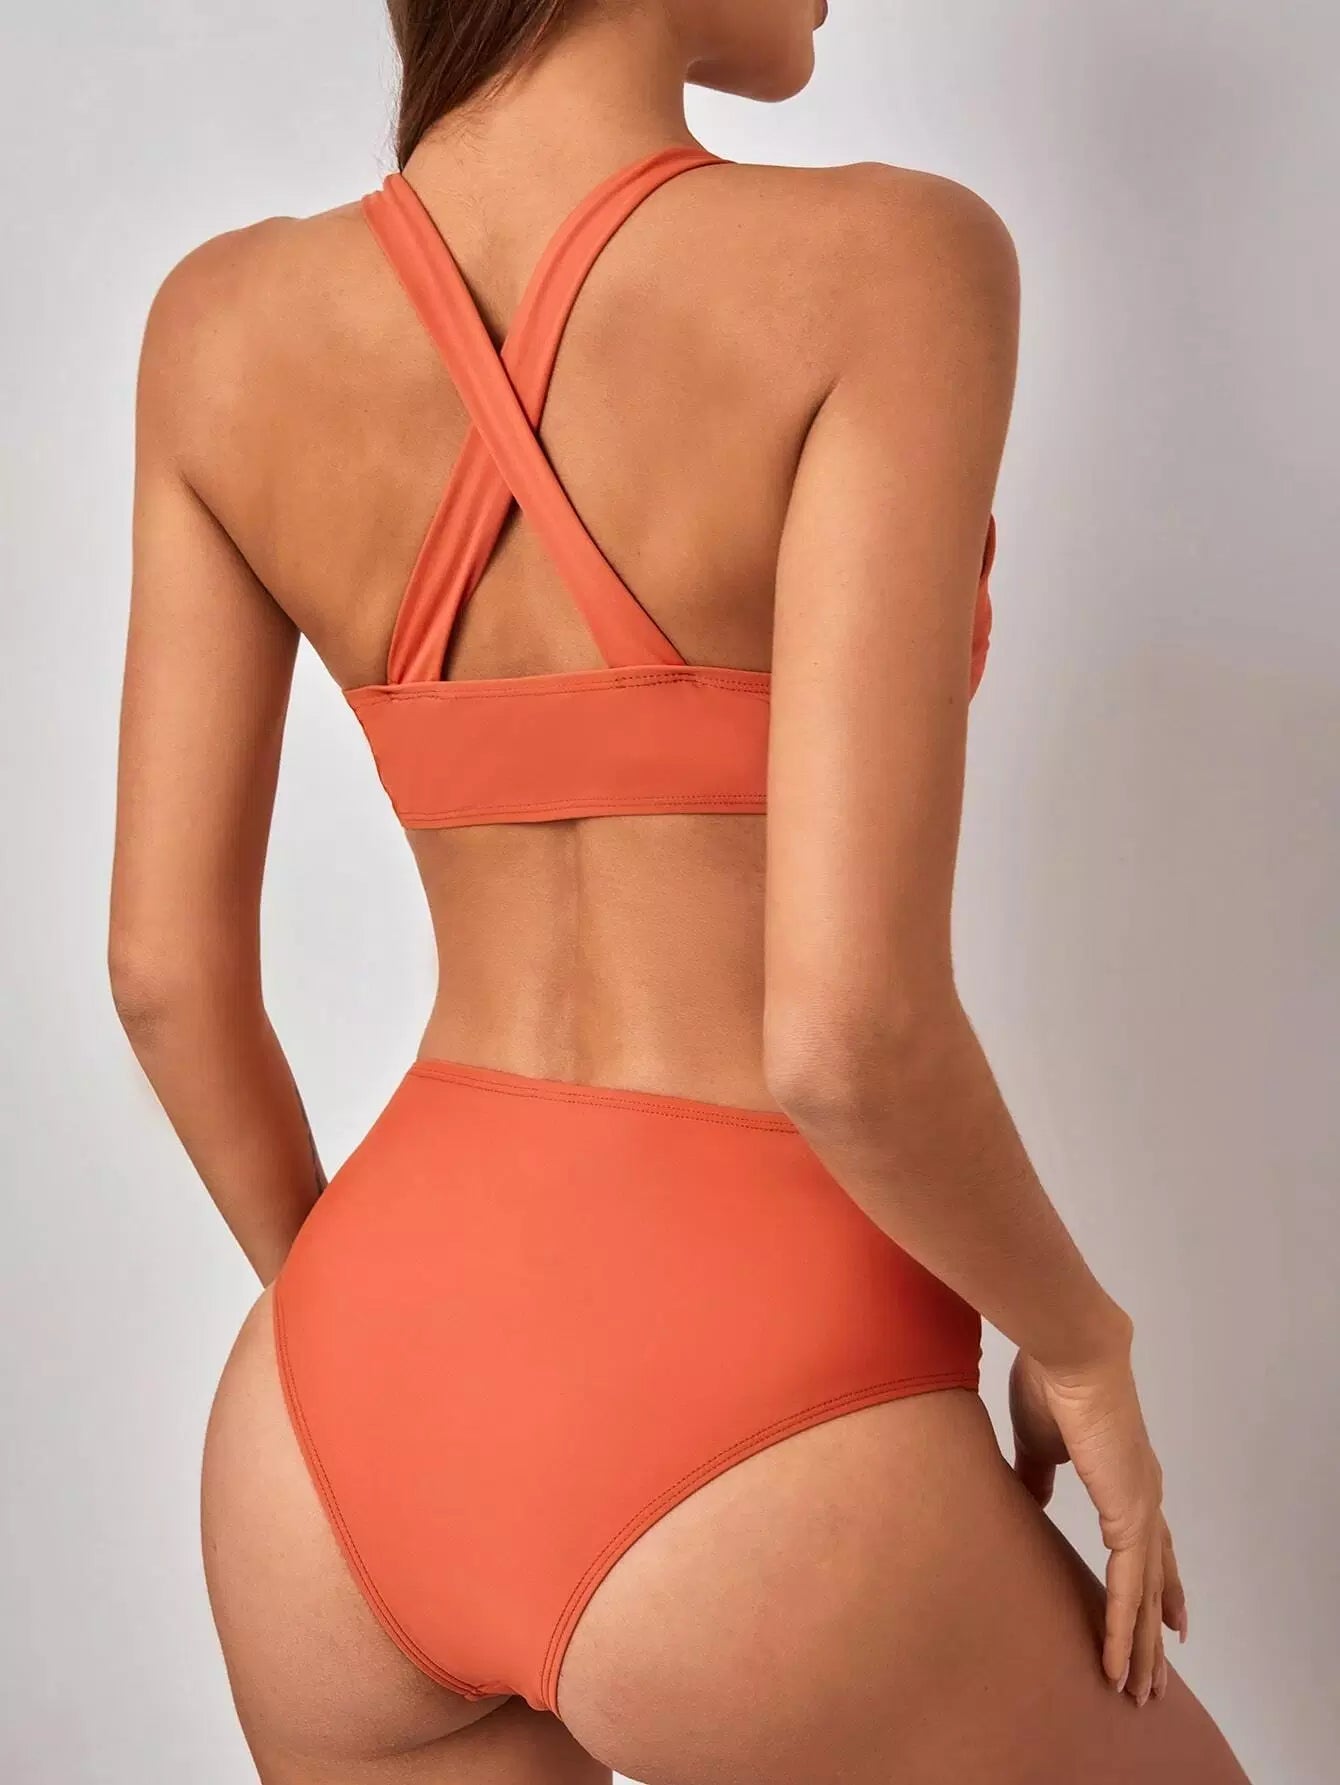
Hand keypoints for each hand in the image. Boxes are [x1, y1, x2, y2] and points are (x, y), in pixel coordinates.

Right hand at [1009, 1343, 1187, 1705]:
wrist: (1071, 1354)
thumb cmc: (1049, 1383)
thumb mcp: (1040, 1442)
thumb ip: (1039, 1475)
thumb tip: (1033, 1499)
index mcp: (1126, 1475)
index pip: (1149, 1544)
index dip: (1158, 1583)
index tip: (1171, 1619)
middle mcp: (1143, 1495)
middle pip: (1155, 1579)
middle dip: (1155, 1629)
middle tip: (1158, 1677)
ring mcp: (1141, 1507)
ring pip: (1147, 1595)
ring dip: (1143, 1646)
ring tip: (1140, 1690)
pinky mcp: (1130, 1516)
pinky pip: (1129, 1588)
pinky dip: (1125, 1628)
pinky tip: (1119, 1661)